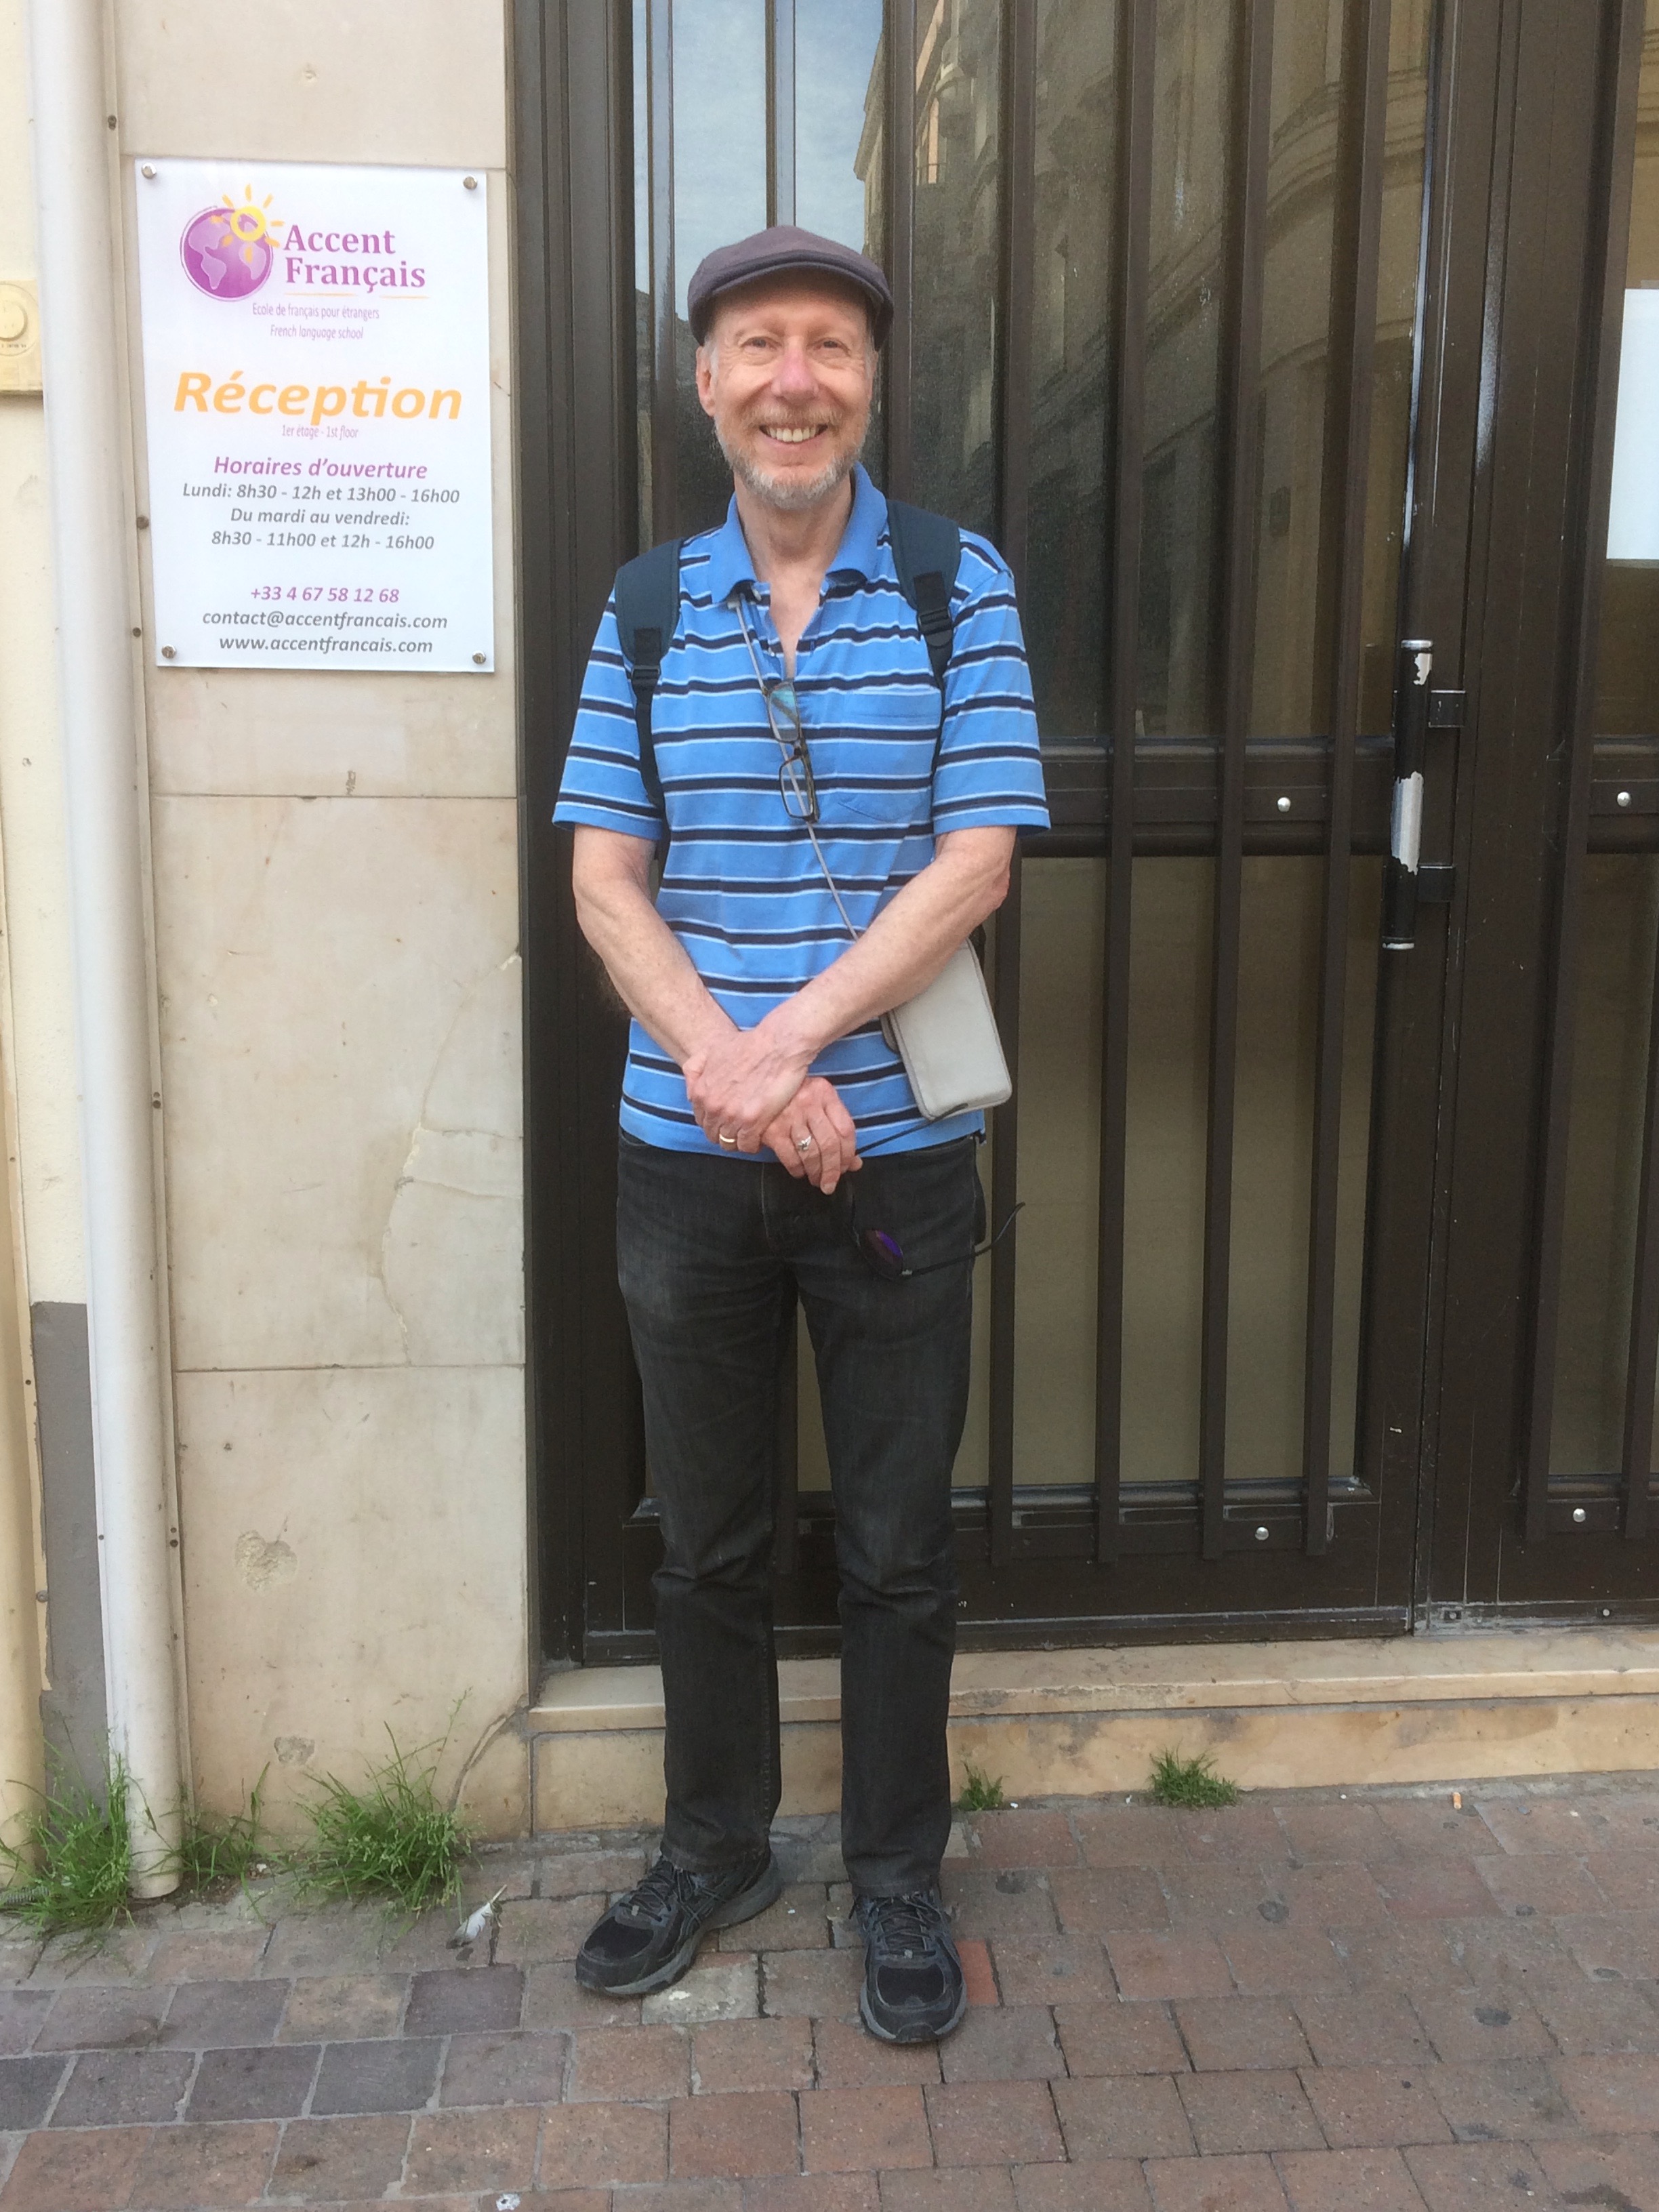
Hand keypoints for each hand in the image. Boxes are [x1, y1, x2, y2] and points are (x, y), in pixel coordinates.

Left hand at [684, 1022, 814, 1152]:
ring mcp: (732, 1115)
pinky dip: (752, 1145)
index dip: (715, 1121)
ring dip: (738, 1141)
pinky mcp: (752, 1121)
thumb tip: (691, 1092)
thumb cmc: (749, 1044)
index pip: (702, 1121)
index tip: (727, 1119)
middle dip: (725, 1132)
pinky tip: (759, 1137)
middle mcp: (713, 1106)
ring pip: (728, 1142)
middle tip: (739, 1128)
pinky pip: (746, 1145)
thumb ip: (695, 1071)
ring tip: (749, 1134)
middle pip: (713, 1134)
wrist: (777, 1045)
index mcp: (702, 1092)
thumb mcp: (711, 1050)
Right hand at [760, 1076, 861, 1191]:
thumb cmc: (793, 1096)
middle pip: (830, 1145)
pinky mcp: (772, 1131)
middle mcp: (809, 1103)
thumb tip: (855, 1163)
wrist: (757, 1086)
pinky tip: (800, 1171)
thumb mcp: (819, 1101)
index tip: (847, 1167)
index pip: (846, 1130)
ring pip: (811, 1154)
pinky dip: (798, 1170)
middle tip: (831, 1183)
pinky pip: (791, 1158)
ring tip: (816, 1180)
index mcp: (824, 1093)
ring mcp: (789, 1117)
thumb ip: (838, 1127)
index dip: (849, 1154)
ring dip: (816, 1173)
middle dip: (833, 1170)